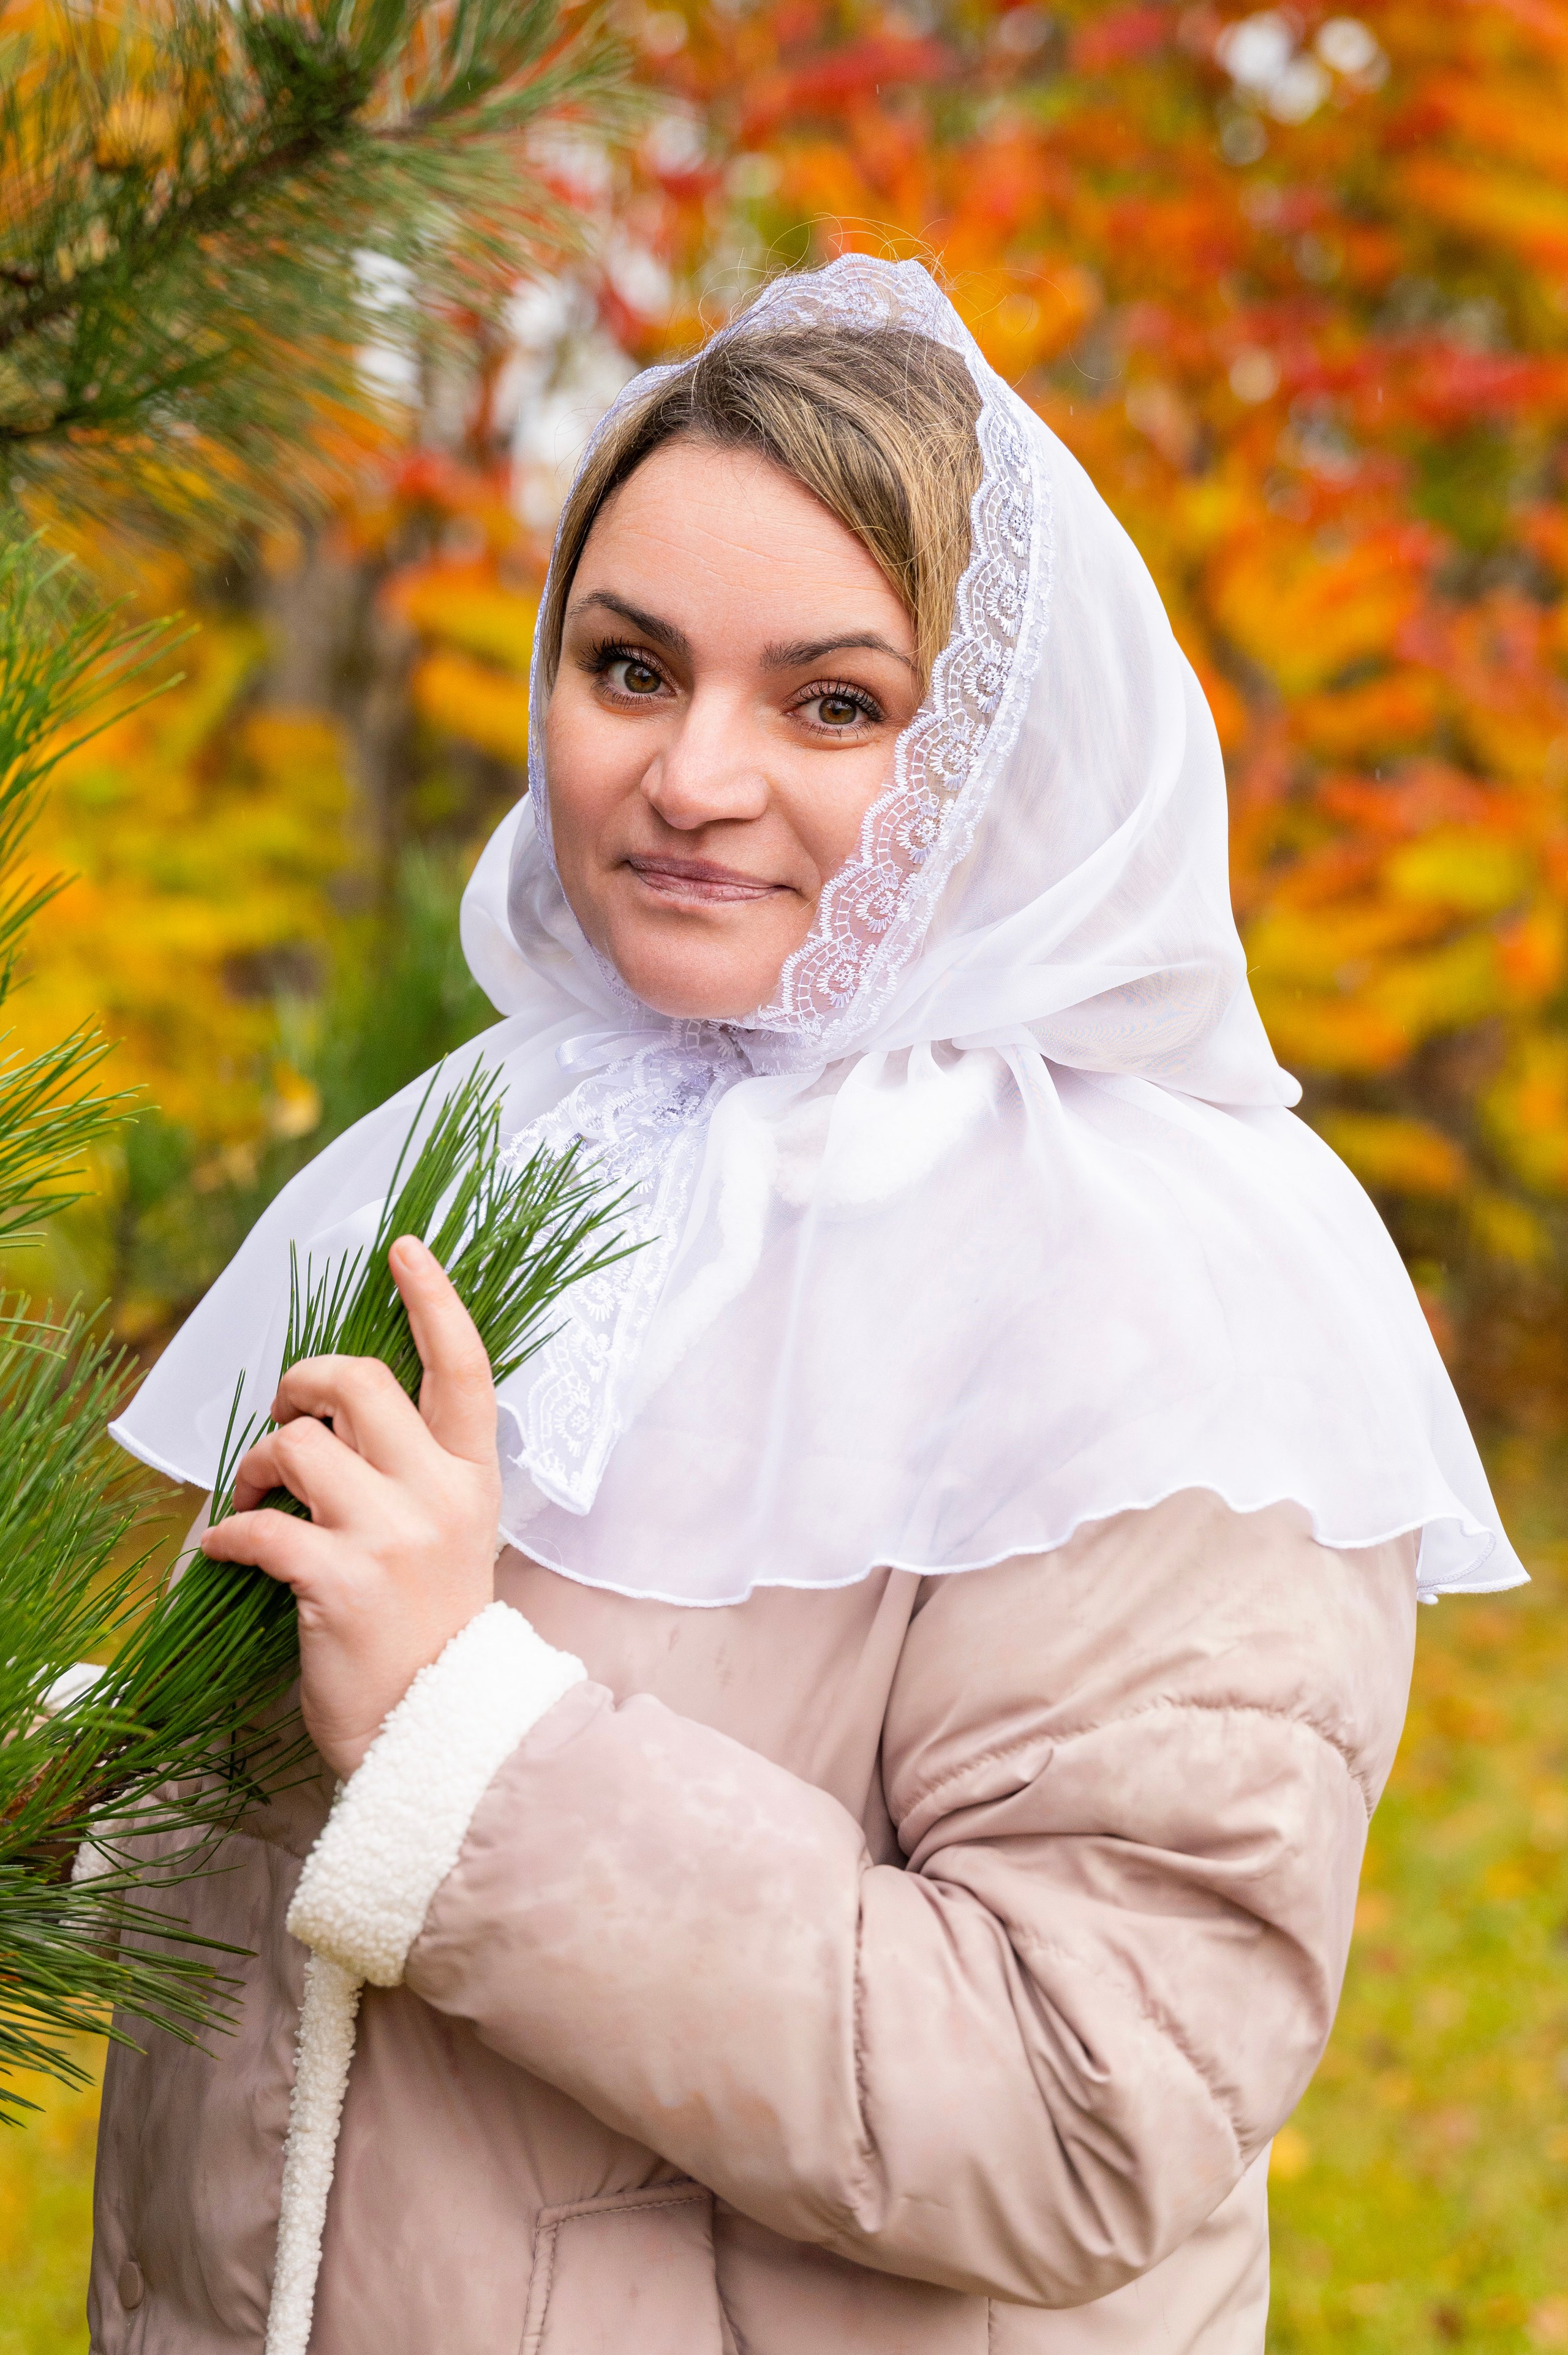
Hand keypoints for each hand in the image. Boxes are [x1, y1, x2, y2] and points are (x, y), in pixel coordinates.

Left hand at [201, 1236, 500, 1779]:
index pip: (464, 1367)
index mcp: (473, 1479)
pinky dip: (229, 1534)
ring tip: (257, 1498)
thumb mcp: (450, 1535)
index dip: (434, 1299)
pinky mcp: (341, 1580)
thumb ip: (412, 1468)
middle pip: (360, 1383)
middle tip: (284, 1410)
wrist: (437, 1730)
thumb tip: (333, 1410)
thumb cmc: (428, 1627)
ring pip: (297, 1446)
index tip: (403, 1249)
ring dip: (257, 1465)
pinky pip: (257, 1525)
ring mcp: (393, 1536)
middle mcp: (440, 1495)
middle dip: (303, 1380)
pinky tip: (234, 1553)